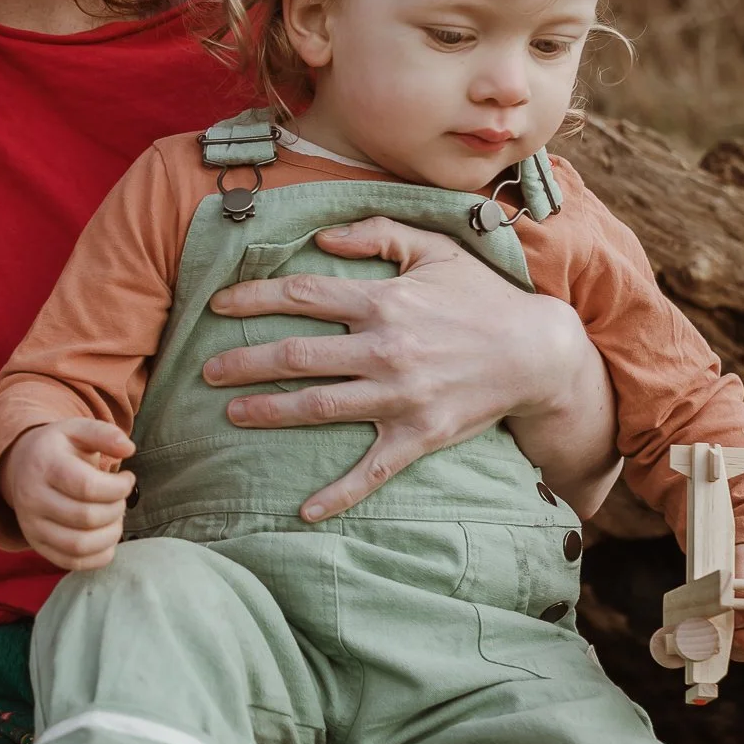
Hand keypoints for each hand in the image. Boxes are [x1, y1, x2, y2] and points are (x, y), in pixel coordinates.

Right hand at [0, 419, 135, 570]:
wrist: (21, 466)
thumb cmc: (58, 449)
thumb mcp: (77, 429)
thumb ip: (105, 433)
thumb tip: (129, 448)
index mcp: (44, 465)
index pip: (87, 487)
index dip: (118, 487)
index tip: (128, 478)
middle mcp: (32, 498)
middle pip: (86, 518)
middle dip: (116, 509)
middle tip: (120, 499)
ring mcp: (31, 526)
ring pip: (80, 546)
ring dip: (111, 535)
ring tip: (115, 518)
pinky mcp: (37, 545)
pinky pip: (73, 563)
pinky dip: (100, 556)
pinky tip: (107, 536)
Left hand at [204, 218, 589, 521]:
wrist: (537, 352)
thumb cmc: (480, 296)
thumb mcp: (434, 248)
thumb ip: (377, 233)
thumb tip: (320, 236)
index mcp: (384, 301)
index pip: (301, 296)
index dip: (253, 299)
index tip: (217, 306)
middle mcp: (385, 349)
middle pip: (296, 356)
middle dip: (244, 363)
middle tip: (206, 370)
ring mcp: (400, 396)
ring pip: (319, 407)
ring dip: (269, 412)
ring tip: (231, 414)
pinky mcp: (418, 436)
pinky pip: (372, 471)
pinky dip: (338, 493)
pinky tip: (303, 510)